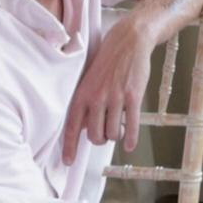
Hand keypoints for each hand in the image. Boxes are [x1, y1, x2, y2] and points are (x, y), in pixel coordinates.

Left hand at [62, 21, 152, 163]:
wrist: (129, 41)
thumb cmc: (108, 61)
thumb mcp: (90, 80)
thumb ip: (86, 103)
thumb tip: (85, 127)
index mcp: (82, 94)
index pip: (72, 126)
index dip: (69, 147)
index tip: (69, 161)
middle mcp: (96, 98)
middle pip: (94, 135)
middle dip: (100, 139)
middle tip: (105, 134)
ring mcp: (115, 98)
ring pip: (112, 132)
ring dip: (116, 136)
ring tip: (118, 130)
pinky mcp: (133, 96)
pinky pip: (131, 125)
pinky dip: (131, 138)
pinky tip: (131, 145)